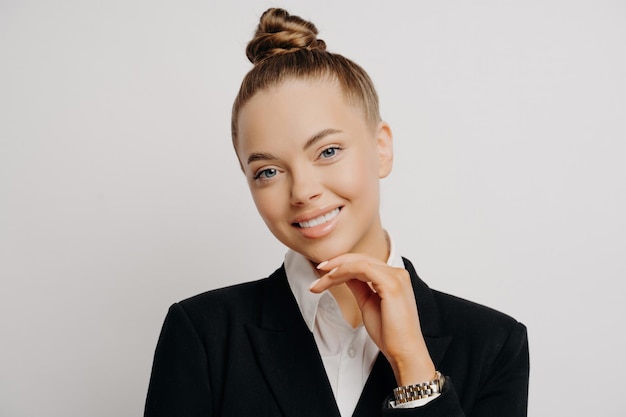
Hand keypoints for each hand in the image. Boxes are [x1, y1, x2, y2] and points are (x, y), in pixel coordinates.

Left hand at [310, 253, 435, 385]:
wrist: (404, 352)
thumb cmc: (390, 334)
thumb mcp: (367, 303)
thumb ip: (358, 286)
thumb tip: (345, 275)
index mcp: (394, 278)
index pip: (364, 263)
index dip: (342, 264)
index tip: (324, 273)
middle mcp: (397, 273)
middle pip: (361, 259)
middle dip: (336, 263)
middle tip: (319, 270)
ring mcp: (395, 276)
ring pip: (359, 262)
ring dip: (336, 268)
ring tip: (321, 280)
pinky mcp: (391, 283)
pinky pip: (362, 268)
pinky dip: (344, 270)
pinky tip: (331, 278)